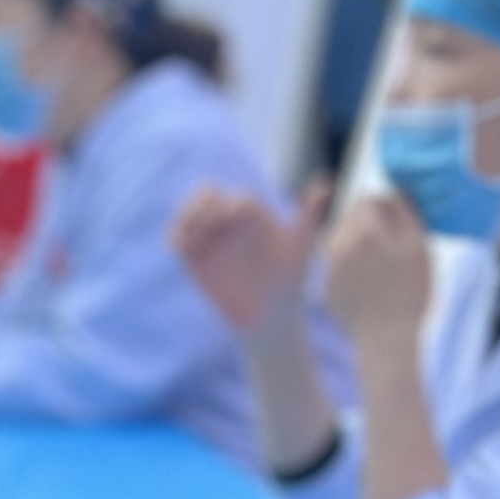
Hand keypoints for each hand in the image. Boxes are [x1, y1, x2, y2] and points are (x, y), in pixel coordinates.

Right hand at [170, 182, 320, 335]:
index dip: (230, 202)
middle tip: (205, 220)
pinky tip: (183, 246)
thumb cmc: (291, 280)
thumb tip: (325, 181)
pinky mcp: (193, 258)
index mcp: (252, 213)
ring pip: (187, 213)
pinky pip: (175, 239)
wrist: (271, 316)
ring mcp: (209, 237)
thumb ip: (309, 213)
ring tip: (191, 234)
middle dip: (201, 202)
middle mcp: (228, 221)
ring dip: (185, 217)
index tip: (232, 215)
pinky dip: (174, 236)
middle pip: (205, 195)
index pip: (236, 197)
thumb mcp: (302, 246)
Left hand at [321, 190, 435, 352]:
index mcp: (365, 229)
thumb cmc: (409, 293)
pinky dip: (352, 268)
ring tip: (380, 267)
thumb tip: (393, 192)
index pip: (370, 200)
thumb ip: (404, 212)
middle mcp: (340, 242)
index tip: (398, 227)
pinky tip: (369, 286)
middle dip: (370, 225)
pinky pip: (339, 264)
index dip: (386, 210)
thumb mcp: (418, 247)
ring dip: (359, 244)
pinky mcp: (326, 284)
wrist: (386, 339)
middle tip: (390, 247)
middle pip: (352, 217)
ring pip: (344, 239)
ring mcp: (329, 265)